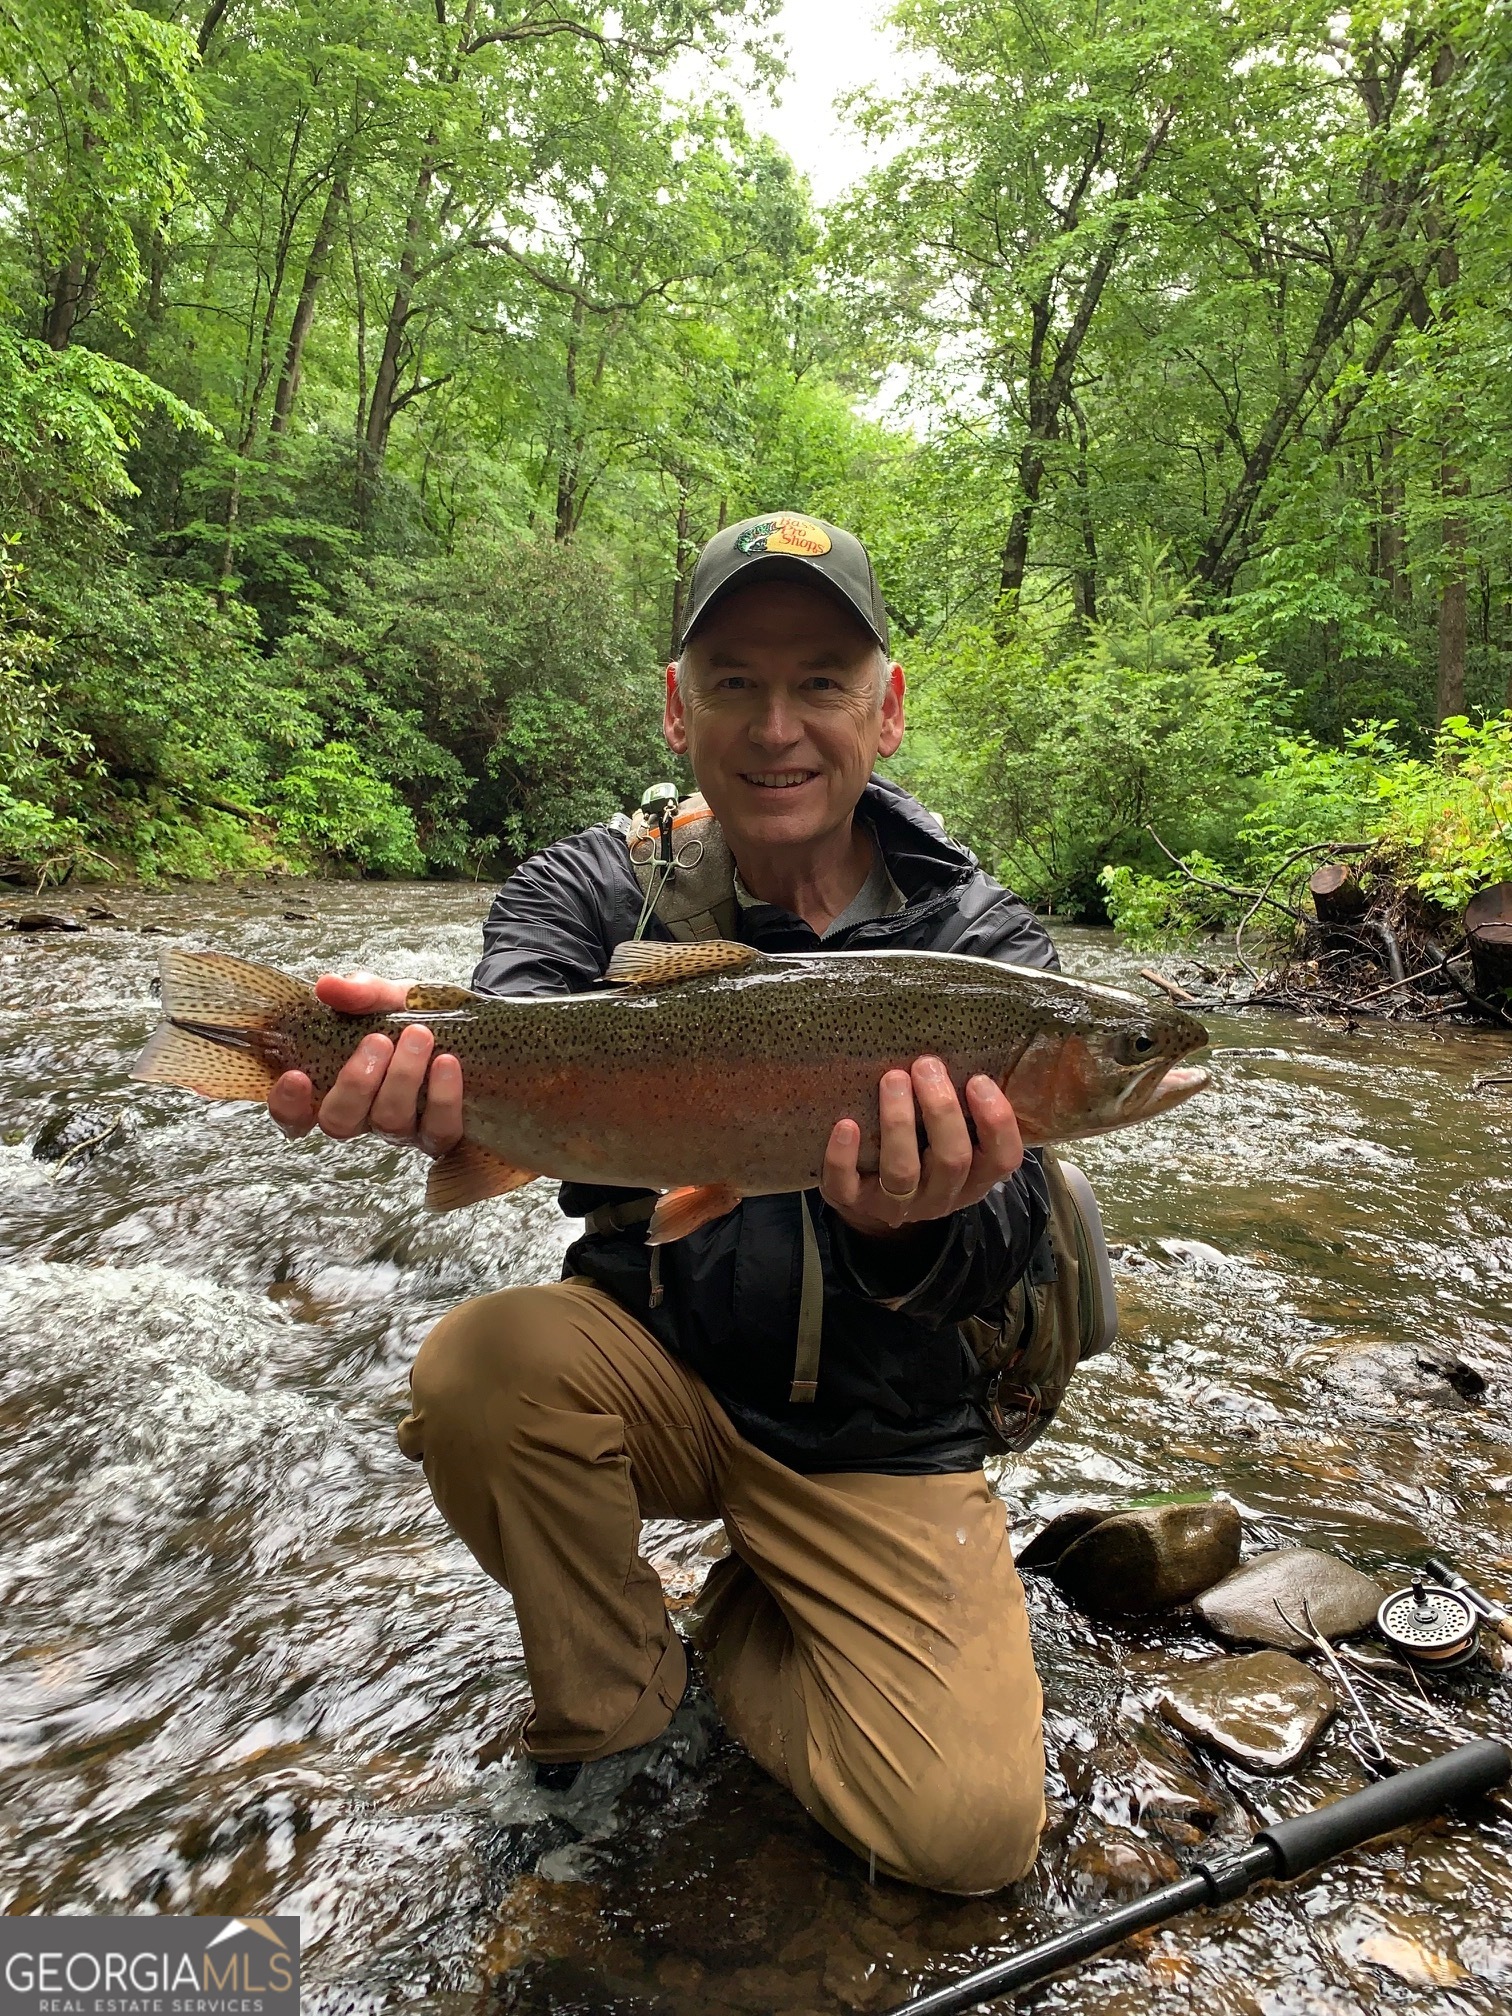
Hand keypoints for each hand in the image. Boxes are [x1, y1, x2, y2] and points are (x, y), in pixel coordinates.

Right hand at [266, 972, 463, 1157]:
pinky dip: (442, 1096)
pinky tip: (446, 1063)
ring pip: (389, 1124)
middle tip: (378, 1039)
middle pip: (340, 1122)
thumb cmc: (411, 1015)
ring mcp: (401, 1129)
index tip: (296, 1075)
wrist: (463, 1023)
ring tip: (419, 1036)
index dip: (288, 1105)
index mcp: (335, 1086)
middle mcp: (363, 1115)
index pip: (295, 1114)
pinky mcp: (442, 1134)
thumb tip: (328, 985)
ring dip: (402, 1079)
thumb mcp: (384, 997)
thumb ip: (358, 993)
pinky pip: (438, 1130)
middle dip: (356, 1082)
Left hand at [820, 1056, 1022, 1239]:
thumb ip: (965, 1108)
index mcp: (974, 1177)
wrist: (873, 1195)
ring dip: (899, 1122)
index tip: (977, 1080)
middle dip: (941, 1110)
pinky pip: (847, 1186)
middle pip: (952, 1160)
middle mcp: (941, 1196)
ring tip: (893, 1078)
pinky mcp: (855, 1202)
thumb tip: (968, 1049)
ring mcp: (897, 1203)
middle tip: (926, 1065)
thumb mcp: (955, 1135)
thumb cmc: (923, 1148)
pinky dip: (844, 1157)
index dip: (996, 1121)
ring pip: (903, 1171)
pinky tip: (846, 1125)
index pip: (1002, 1158)